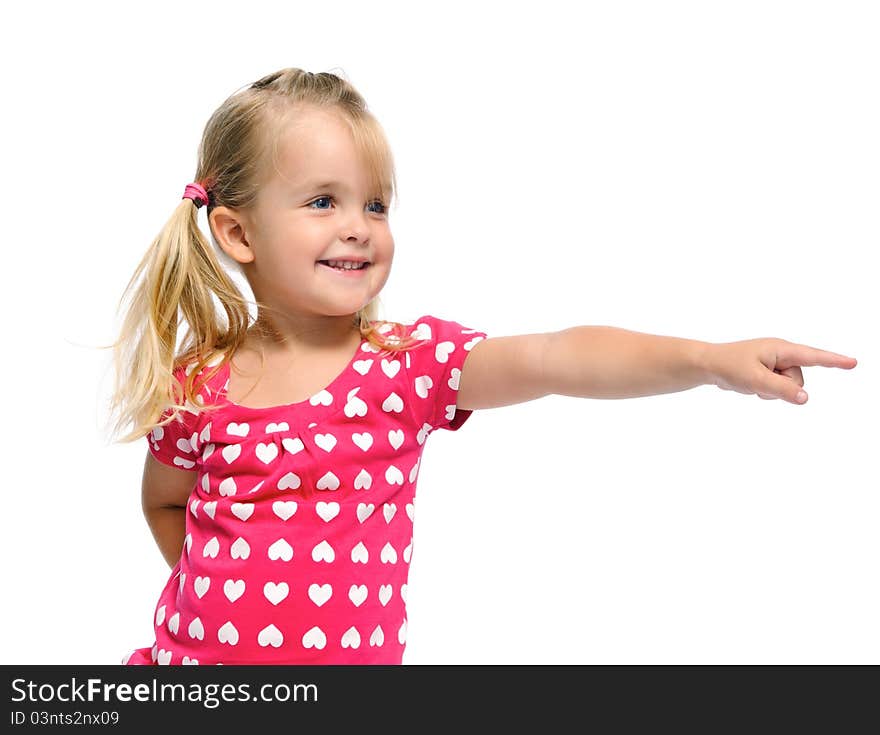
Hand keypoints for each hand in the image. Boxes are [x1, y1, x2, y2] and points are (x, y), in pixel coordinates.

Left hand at [704, 338, 856, 403]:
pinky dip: (764, 390)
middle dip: (782, 387)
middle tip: (756, 382)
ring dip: (771, 391)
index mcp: (780, 349)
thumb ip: (782, 389)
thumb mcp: (756, 380)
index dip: (834, 361)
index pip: (813, 356)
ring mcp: (773, 363)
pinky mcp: (767, 371)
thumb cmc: (729, 367)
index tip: (853, 363)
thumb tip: (805, 398)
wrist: (706, 365)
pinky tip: (749, 384)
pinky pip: (776, 388)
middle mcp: (780, 353)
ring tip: (750, 382)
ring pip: (788, 386)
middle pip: (798, 379)